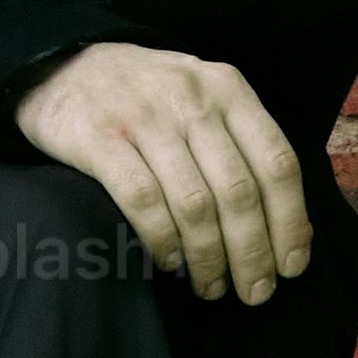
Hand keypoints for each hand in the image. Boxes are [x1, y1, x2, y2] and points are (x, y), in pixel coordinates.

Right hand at [13, 40, 311, 301]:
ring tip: (212, 288)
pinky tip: (169, 263)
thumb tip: (291, 228)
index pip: (277, 164)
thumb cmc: (150, 98)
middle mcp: (192, 99)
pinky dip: (162, 240)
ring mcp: (144, 117)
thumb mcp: (205, 101)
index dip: (290, 222)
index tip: (292, 267)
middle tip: (254, 293)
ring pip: (194, 204)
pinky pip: (142, 200)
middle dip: (252, 253)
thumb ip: (244, 149)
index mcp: (229, 90)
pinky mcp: (99, 137)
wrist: (65, 64)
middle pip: (238, 192)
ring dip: (208, 257)